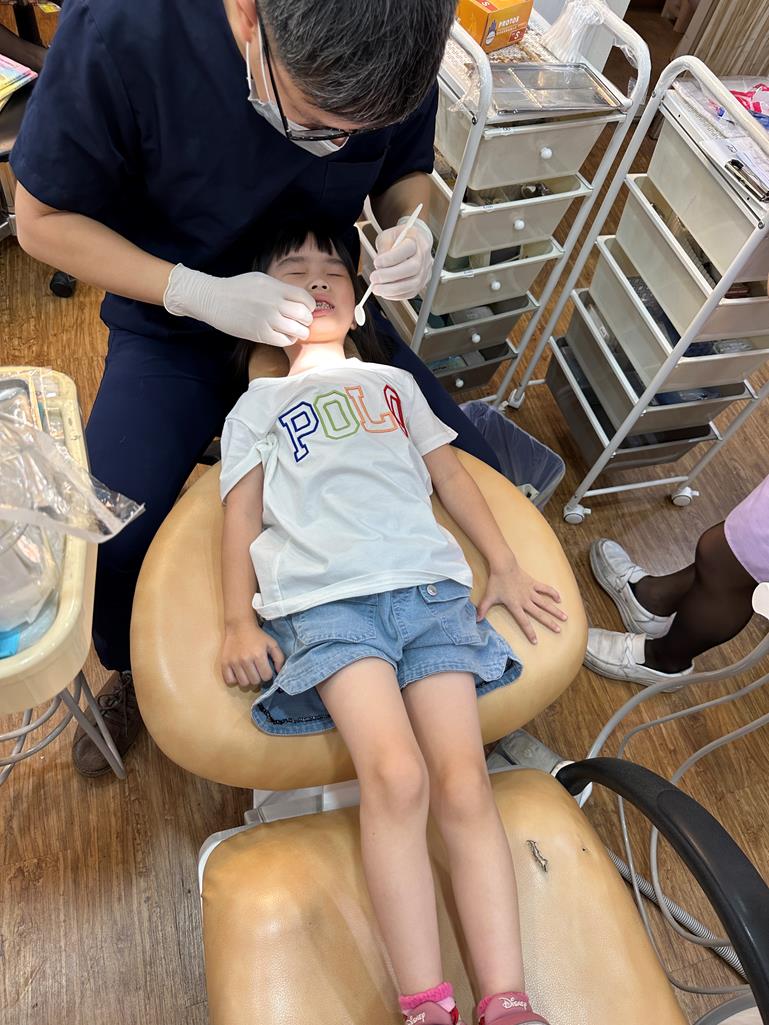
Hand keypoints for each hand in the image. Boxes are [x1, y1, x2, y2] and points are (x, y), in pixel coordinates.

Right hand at [164, 264, 314, 345]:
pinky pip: (284, 341)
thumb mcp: (261, 280)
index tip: (304, 309)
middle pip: (305, 316)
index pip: (306, 299)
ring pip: (298, 330)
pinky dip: (287, 340)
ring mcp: (268, 319)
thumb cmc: (237, 288)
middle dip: (306, 320)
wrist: (214, 299)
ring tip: (293, 330)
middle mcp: (275, 303)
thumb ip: (280, 289)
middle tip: (300, 322)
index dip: (309, 306)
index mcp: (277, 288)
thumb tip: (297, 299)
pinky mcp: (260, 333)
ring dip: (299, 332)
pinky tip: (282, 335)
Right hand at [221, 620, 284, 687]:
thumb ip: (279, 658)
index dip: (267, 674)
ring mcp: (234, 662)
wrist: (239, 626)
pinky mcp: (225, 663)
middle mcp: (246, 659)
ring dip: (247, 680)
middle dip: (258, 678)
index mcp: (259, 655)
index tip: (265, 669)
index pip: (266, 676)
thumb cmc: (258, 636)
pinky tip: (238, 674)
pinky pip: (229, 681)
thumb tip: (278, 672)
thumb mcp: (272, 644)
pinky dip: (234, 680)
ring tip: (248, 673)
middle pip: (255, 681)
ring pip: (243, 683)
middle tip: (257, 671)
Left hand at [370, 218, 432, 300]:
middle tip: (375, 278)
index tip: (377, 262)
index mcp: (416, 239)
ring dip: (392, 289)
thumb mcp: (388, 235)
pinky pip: (411, 293)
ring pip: (413, 284)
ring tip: (377, 288)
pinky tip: (386, 292)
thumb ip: (384, 247)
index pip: (407, 249)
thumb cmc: (401, 237)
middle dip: (390, 275)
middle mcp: (424, 255)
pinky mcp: (422, 282)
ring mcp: (425, 270)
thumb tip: (380, 266)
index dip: (390, 258)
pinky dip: (396, 295)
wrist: (415, 241)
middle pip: (413, 268)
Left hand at [476, 563, 566, 644]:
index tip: (536, 641)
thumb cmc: (496, 582)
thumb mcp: (488, 597)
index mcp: (515, 605)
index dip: (529, 632)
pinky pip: (545, 589)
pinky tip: (560, 599)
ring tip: (565, 617)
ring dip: (555, 610)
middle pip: (539, 614)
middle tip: (558, 630)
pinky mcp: (533, 583)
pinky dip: (553, 593)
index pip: (524, 622)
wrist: (503, 565)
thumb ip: (482, 609)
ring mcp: (531, 592)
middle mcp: (525, 600)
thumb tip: (475, 620)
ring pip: (545, 603)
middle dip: (549, 623)